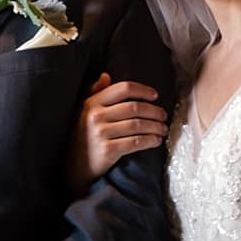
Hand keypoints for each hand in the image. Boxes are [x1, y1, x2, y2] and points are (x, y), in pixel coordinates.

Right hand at [67, 73, 167, 192]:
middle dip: (154, 111)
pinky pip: (136, 142)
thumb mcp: (85, 112)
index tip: (155, 96)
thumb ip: (95, 92)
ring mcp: (101, 133)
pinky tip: (156, 141)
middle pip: (134, 107)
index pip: (123, 88)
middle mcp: (96, 116)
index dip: (143, 90)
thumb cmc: (85, 136)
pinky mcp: (108, 150)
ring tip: (163, 129)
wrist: (76, 165)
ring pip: (138, 125)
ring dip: (155, 126)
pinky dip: (150, 141)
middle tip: (163, 116)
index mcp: (92, 102)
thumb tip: (106, 76)